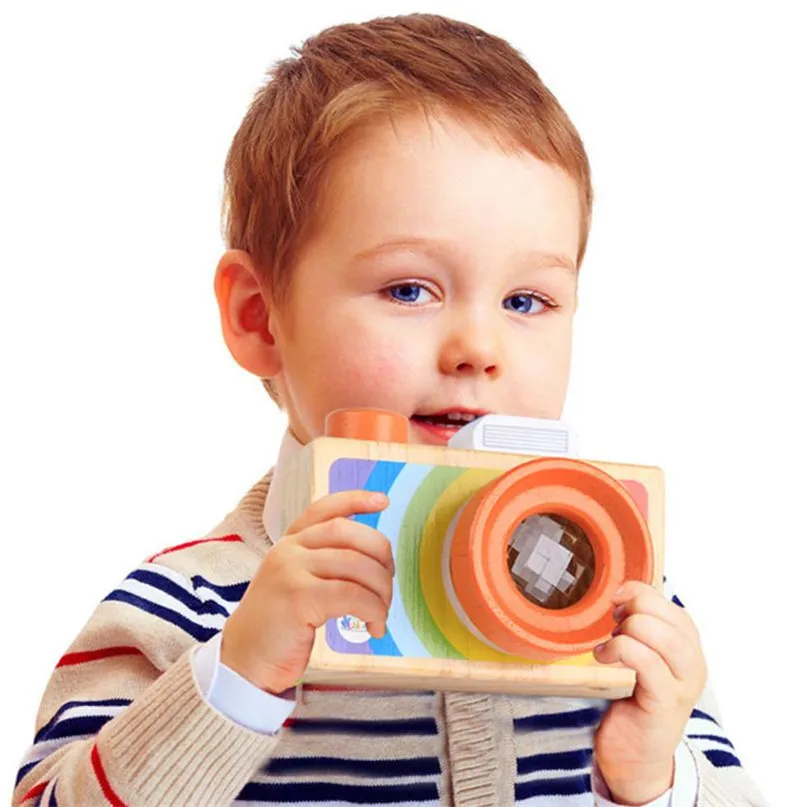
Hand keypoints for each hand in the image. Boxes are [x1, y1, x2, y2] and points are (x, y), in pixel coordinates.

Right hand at [220, 490, 392, 692]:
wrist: (244, 660)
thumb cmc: (279, 625)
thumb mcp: (295, 582)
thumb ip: (322, 563)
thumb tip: (373, 560)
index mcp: (290, 542)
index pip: (325, 508)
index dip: (356, 500)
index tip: (384, 501)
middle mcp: (289, 549)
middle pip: (348, 532)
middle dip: (380, 553)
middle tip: (388, 583)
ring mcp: (291, 570)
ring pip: (356, 564)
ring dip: (381, 589)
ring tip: (382, 613)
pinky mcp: (298, 597)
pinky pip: (352, 595)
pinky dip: (373, 610)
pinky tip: (374, 627)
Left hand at [592, 581, 706, 804]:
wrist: (635, 755)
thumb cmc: (633, 698)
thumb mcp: (640, 654)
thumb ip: (638, 625)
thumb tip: (620, 592)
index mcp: (688, 643)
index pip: (666, 601)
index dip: (636, 593)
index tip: (615, 603)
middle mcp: (694, 660)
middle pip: (665, 613)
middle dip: (631, 612)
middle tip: (613, 628)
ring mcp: (684, 683)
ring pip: (661, 635)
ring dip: (626, 633)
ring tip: (610, 646)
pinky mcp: (667, 701)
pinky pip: (646, 662)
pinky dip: (619, 651)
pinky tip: (603, 658)